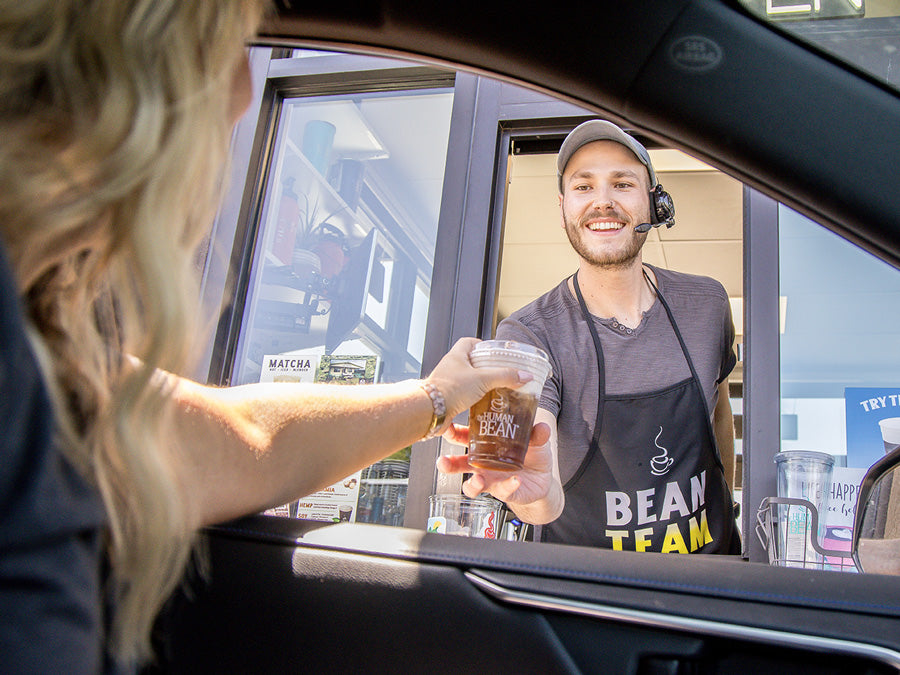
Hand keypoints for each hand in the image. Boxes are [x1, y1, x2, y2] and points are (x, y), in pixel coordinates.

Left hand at [425, 338, 532, 429]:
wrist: (429, 412)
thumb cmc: (449, 389)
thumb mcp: (483, 379)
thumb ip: (505, 376)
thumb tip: (525, 375)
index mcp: (456, 357)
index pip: (468, 343)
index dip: (482, 345)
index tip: (495, 352)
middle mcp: (449, 370)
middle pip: (469, 365)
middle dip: (484, 371)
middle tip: (499, 377)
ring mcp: (446, 387)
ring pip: (465, 386)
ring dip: (478, 391)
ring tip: (494, 397)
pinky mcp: (446, 404)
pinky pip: (460, 405)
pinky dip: (470, 411)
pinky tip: (481, 417)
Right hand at [435, 422, 552, 505]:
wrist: (543, 479)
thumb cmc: (532, 454)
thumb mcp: (535, 440)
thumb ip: (536, 434)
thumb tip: (540, 427)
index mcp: (485, 445)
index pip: (464, 437)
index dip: (452, 432)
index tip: (446, 427)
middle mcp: (483, 464)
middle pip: (458, 463)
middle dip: (448, 463)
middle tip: (443, 461)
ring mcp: (491, 480)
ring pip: (472, 485)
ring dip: (472, 484)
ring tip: (478, 479)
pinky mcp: (504, 492)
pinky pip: (502, 492)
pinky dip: (507, 487)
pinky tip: (515, 481)